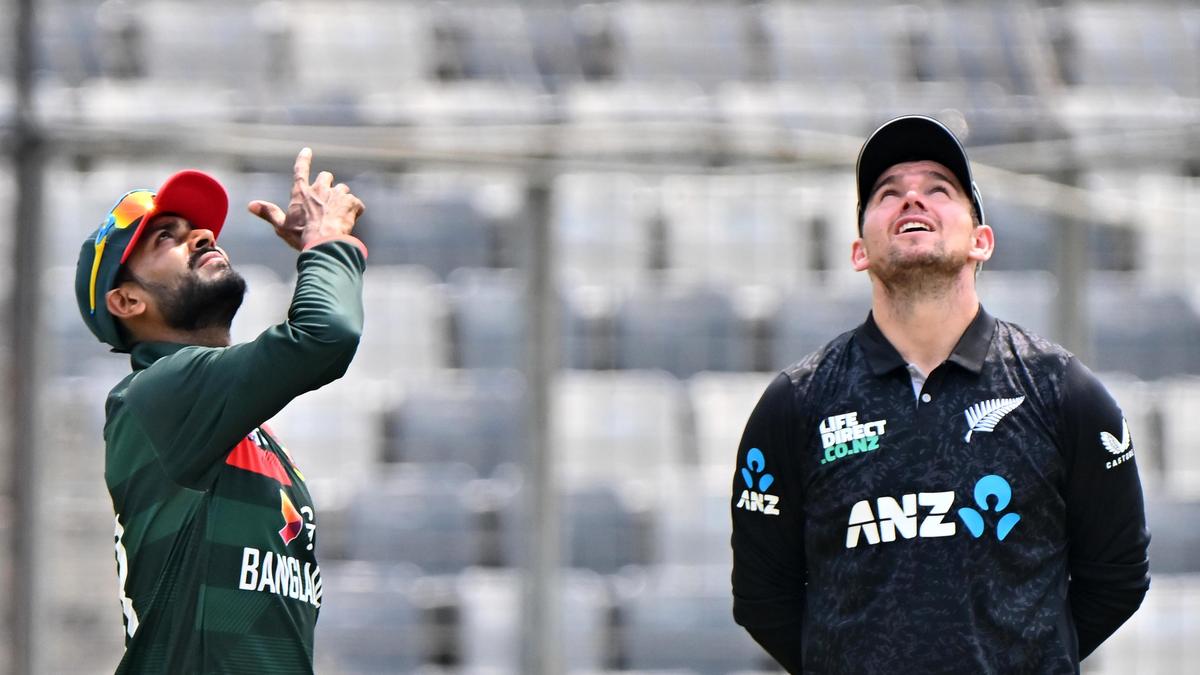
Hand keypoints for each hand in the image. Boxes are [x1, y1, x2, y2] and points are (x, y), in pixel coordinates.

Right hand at [247, 147, 365, 250]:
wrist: (325, 243)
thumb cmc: (301, 236)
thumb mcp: (281, 226)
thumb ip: (268, 213)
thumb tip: (251, 205)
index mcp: (301, 193)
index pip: (300, 170)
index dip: (304, 160)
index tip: (307, 151)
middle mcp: (320, 189)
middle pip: (326, 177)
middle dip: (327, 185)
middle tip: (327, 200)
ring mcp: (337, 195)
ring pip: (343, 189)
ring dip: (342, 198)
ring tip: (339, 213)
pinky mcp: (352, 203)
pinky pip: (356, 203)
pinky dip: (355, 210)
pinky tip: (350, 221)